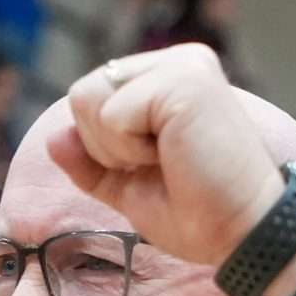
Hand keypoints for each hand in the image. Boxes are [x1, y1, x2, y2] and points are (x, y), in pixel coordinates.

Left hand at [49, 44, 290, 272]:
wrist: (241, 233)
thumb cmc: (198, 213)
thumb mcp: (130, 187)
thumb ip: (91, 163)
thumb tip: (55, 138)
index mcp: (167, 78)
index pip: (90, 96)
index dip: (102, 146)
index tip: (154, 166)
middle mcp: (177, 62)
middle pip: (82, 93)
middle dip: (104, 146)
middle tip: (159, 164)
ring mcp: (182, 66)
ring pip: (88, 98)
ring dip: (115, 147)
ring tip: (166, 158)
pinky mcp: (184, 80)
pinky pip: (111, 114)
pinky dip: (129, 148)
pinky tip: (173, 155)